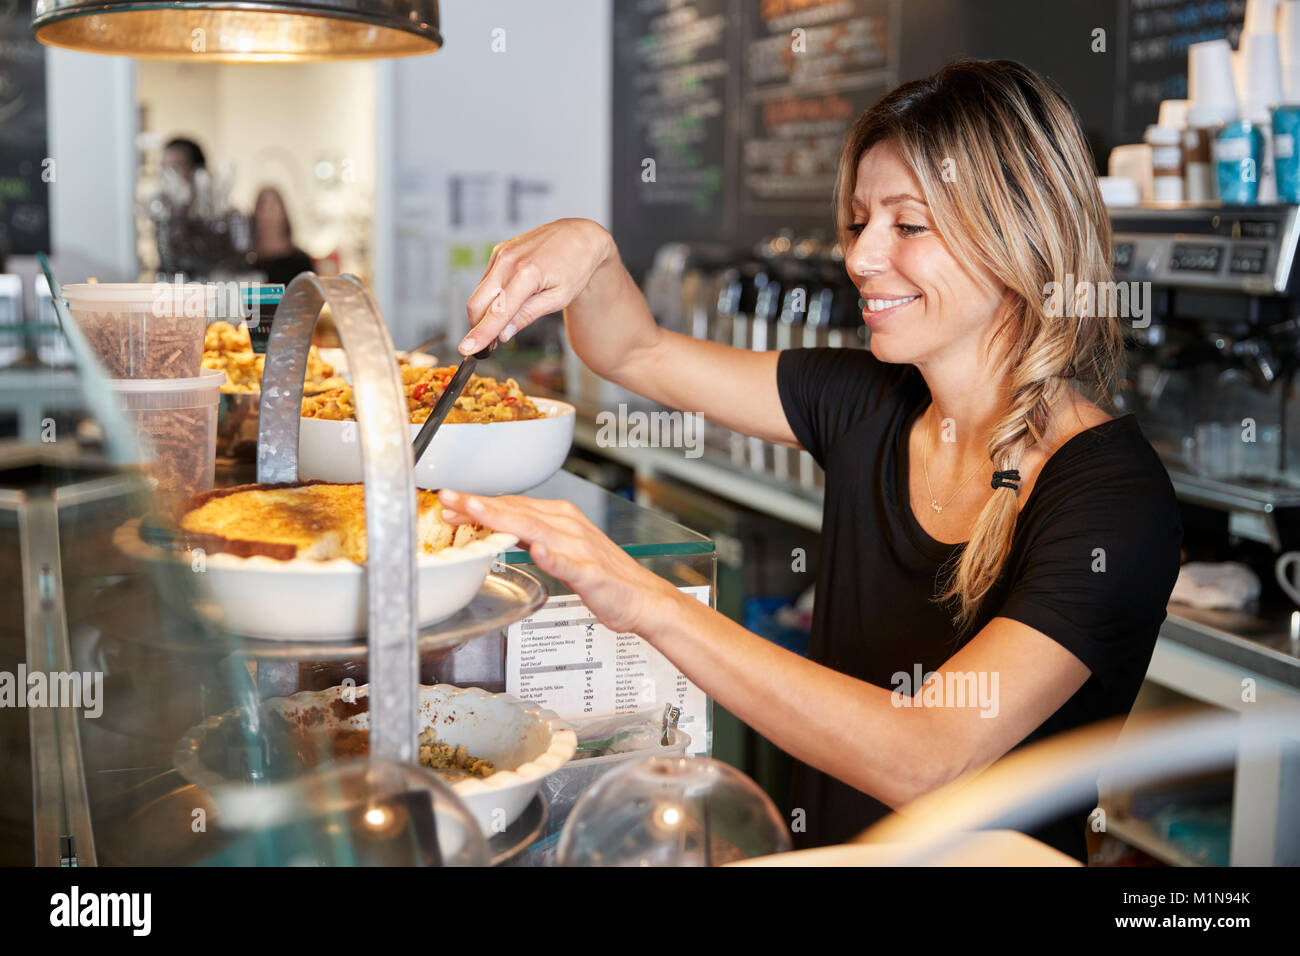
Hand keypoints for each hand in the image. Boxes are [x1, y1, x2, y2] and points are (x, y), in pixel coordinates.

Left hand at [437, 489, 679, 635]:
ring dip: (505, 519)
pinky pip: (570, 564)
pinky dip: (554, 557)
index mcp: (559, 518)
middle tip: (448, 498)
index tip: (450, 500)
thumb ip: (531, 536)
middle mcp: (568, 527)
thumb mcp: (559, 549)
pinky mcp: (592, 573)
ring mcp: (580, 549)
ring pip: (537, 529)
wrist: (642, 598)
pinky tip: (539, 552)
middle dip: (480, 505)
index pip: (512, 505)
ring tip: (477, 512)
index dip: (479, 504)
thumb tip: (498, 527)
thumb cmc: (602, 575)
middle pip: (517, 511)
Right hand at [459, 218, 615, 354]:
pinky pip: (486, 281)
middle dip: (478, 327)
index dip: (479, 334)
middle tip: (491, 344)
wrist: (579, 236)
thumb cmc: (575, 267)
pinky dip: (491, 296)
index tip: (466, 349)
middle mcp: (508, 261)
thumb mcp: (558, 298)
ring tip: (505, 322)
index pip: (496, 312)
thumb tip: (503, 335)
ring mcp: (502, 254)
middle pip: (477, 303)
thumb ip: (527, 316)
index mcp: (527, 274)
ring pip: (479, 293)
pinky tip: (509, 300)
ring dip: (485, 312)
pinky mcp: (500, 252)